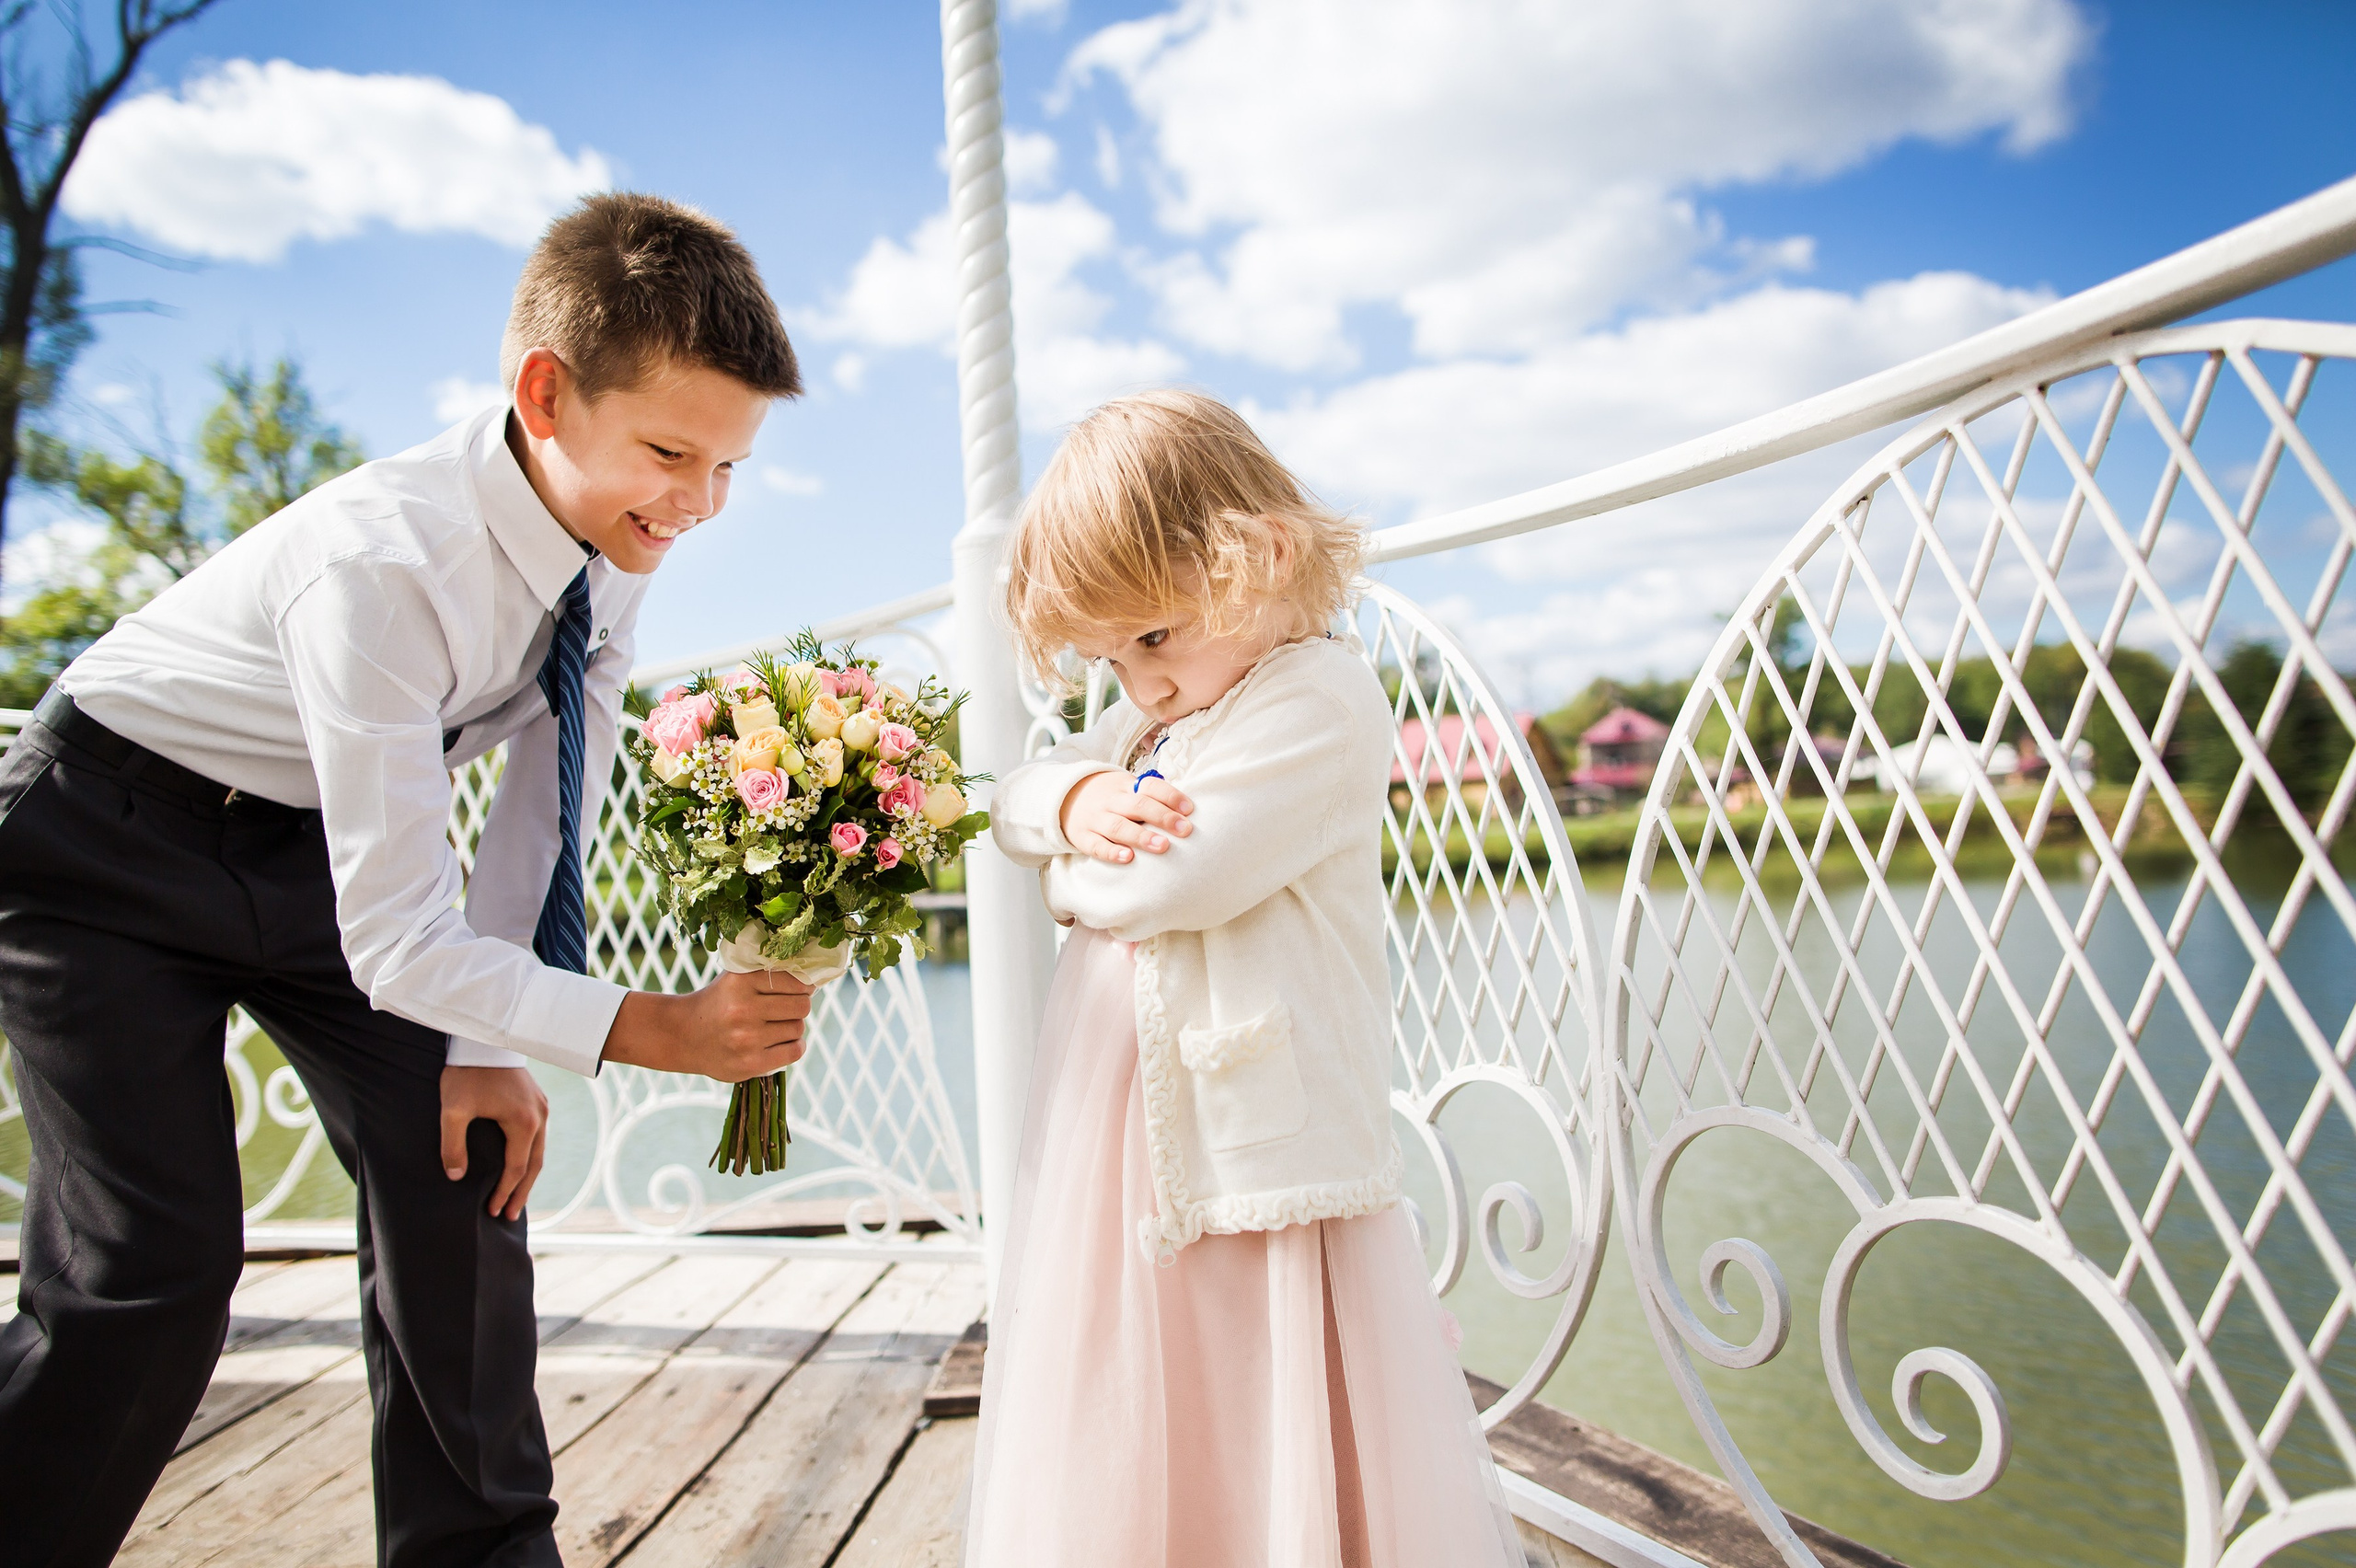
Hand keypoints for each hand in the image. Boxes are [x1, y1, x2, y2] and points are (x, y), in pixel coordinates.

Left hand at [440, 1065, 548, 1220]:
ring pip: (539, 1150)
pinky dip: (529, 1155)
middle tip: (511, 1214)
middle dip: (522, 1192)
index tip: (493, 1210)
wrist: (481, 1039)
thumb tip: (456, 1176)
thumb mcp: (453, 1111)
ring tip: (516, 1195)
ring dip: (527, 1175)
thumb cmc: (467, 1073)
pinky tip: (519, 1162)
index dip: (505, 1192)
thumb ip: (453, 1146)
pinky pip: (537, 1136)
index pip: (517, 1168)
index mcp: (523, 1122)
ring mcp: (541, 1106)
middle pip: (534, 1164)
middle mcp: (539, 1116)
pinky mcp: (536, 1099)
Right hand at [601, 968, 813, 1081]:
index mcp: (741, 981)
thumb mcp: (737, 977)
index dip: (803, 986)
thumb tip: (815, 976)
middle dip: (799, 1006)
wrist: (684, 1035)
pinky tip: (782, 1042)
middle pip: (801, 1006)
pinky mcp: (750, 1064)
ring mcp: (746, 1039)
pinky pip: (794, 1052)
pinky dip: (795, 1046)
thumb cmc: (720, 1002)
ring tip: (775, 1026)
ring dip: (793, 1027)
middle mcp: (743, 1009)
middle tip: (786, 1008)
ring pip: (798, 1029)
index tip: (799, 989)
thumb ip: (770, 972)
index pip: (796, 982)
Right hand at [1059, 770, 1193, 863]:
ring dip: (1142, 836)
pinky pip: (1096, 846)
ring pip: (1119, 827)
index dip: (1170, 796)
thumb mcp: (1126, 789)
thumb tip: (1187, 812)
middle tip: (1184, 830)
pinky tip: (1127, 858)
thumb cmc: (1110, 799)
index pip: (1150, 786)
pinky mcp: (1083, 837)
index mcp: (1126, 786)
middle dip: (1163, 817)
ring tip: (1163, 846)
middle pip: (1138, 805)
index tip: (1189, 809)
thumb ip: (1152, 798)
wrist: (1065, 798)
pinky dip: (1111, 852)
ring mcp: (1096, 819)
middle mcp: (1111, 801)